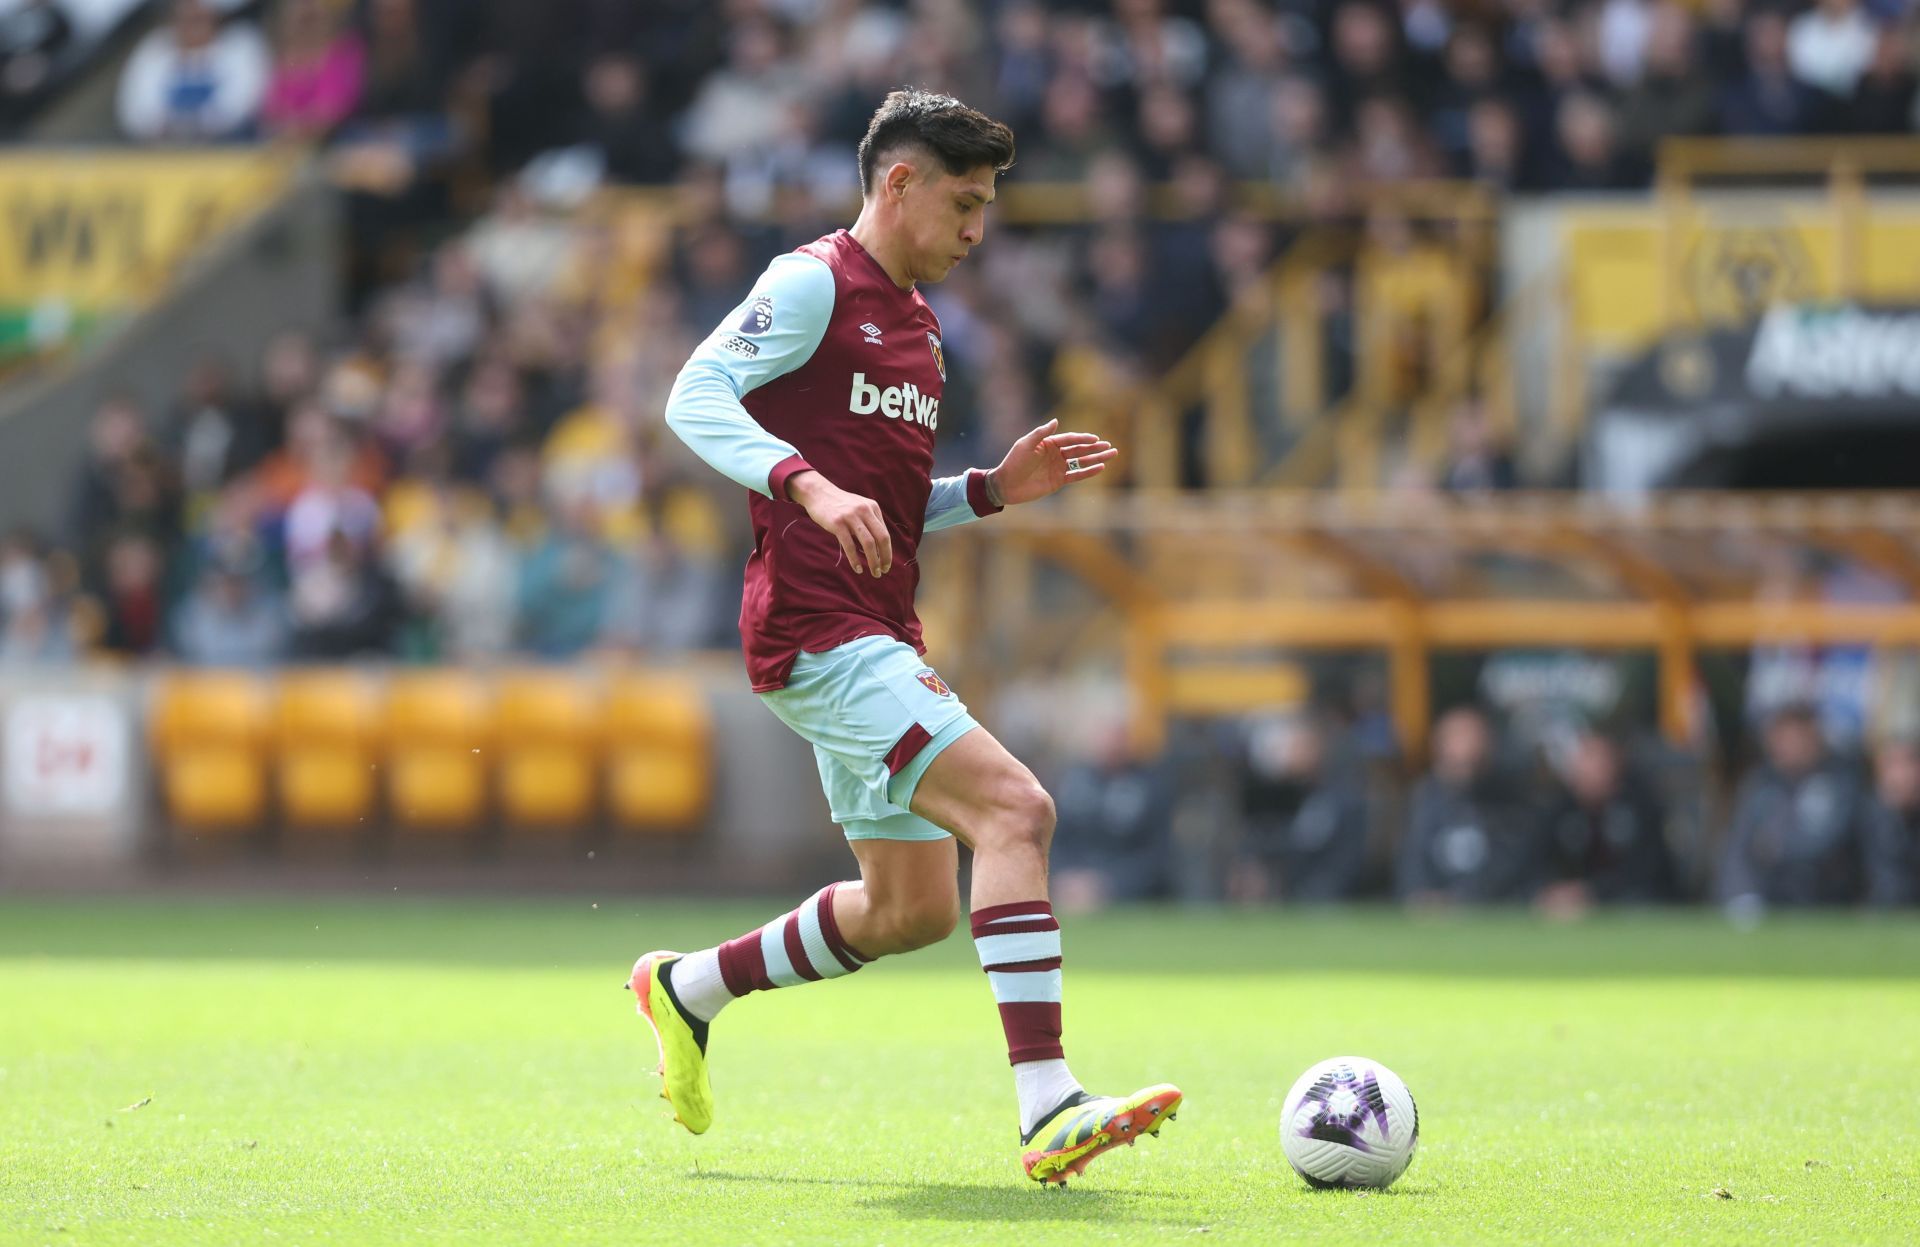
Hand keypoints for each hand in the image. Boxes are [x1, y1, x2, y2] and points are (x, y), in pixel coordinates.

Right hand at [787, 470, 891, 576]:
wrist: (818, 493)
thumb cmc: (840, 505)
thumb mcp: (859, 508)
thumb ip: (869, 522)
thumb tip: (879, 547)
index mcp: (872, 508)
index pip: (885, 534)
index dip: (888, 551)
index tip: (886, 564)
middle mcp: (864, 511)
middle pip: (881, 538)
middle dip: (884, 557)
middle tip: (883, 571)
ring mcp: (851, 517)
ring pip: (868, 543)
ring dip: (873, 561)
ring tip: (874, 573)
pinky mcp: (837, 523)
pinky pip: (850, 545)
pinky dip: (855, 559)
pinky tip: (858, 569)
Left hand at [986, 419, 1117, 505]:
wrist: (1006, 484)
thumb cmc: (1014, 462)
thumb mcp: (1026, 444)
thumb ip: (1041, 433)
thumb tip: (1056, 420)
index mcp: (1049, 443)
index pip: (1070, 439)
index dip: (1083, 439)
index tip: (1096, 439)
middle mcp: (1056, 454)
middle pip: (1079, 449)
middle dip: (1095, 447)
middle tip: (1110, 446)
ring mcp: (1058, 468)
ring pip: (1081, 461)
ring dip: (1096, 458)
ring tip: (1112, 454)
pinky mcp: (1058, 481)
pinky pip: (1076, 475)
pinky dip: (1088, 472)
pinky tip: (1100, 467)